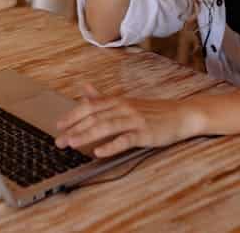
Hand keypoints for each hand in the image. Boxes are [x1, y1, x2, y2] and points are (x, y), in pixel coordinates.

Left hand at [55, 83, 201, 157]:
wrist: (181, 115)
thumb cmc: (153, 111)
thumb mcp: (126, 102)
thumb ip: (103, 98)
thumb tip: (84, 89)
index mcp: (118, 101)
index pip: (91, 107)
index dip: (73, 115)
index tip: (59, 125)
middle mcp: (124, 108)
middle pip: (95, 117)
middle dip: (75, 128)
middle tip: (59, 140)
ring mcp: (134, 120)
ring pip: (106, 126)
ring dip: (87, 135)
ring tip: (72, 143)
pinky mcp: (145, 133)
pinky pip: (125, 139)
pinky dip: (111, 145)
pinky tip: (99, 152)